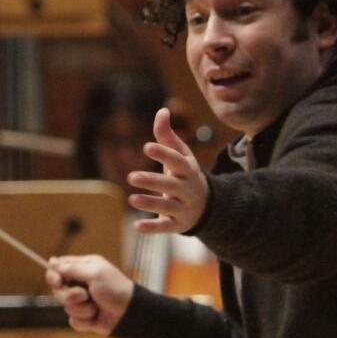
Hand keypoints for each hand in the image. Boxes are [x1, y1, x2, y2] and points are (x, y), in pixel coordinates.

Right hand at [46, 255, 133, 334]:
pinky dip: (85, 321)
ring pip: (65, 307)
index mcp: (83, 268)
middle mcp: (81, 283)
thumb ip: (71, 268)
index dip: (54, 276)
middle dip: (69, 295)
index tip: (58, 281)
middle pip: (57, 289)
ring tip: (96, 307)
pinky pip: (73, 321)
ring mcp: (82, 301)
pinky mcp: (84, 317)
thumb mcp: (94, 274)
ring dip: (81, 309)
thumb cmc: (116, 290)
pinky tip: (96, 317)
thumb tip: (51, 261)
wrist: (129, 314)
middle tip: (85, 295)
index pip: (58, 268)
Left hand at [128, 108, 208, 233]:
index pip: (177, 161)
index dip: (163, 153)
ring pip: (167, 207)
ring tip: (131, 199)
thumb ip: (167, 135)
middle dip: (152, 181)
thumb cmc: (184, 175)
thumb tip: (162, 109)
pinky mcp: (177, 225)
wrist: (205, 206)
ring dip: (150, 204)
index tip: (147, 147)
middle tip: (131, 176)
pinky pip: (165, 227)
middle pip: (171, 185)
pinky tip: (135, 227)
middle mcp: (187, 189)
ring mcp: (183, 208)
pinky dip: (151, 228)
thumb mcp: (180, 155)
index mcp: (188, 170)